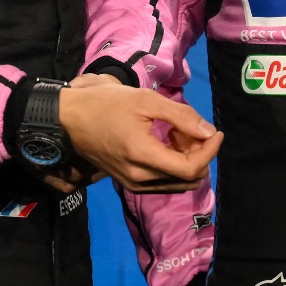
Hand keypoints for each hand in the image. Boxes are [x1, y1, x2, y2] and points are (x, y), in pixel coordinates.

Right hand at [58, 75, 221, 192]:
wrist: (69, 119)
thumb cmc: (106, 104)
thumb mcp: (146, 101)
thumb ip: (181, 116)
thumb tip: (209, 131)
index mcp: (144, 157)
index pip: (192, 169)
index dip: (210, 151)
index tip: (216, 131)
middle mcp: (140, 179)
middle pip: (188, 179)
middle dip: (200, 154)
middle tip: (192, 128)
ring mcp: (134, 184)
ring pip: (177, 182)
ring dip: (187, 160)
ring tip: (178, 132)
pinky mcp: (129, 183)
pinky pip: (163, 182)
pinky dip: (173, 164)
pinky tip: (166, 141)